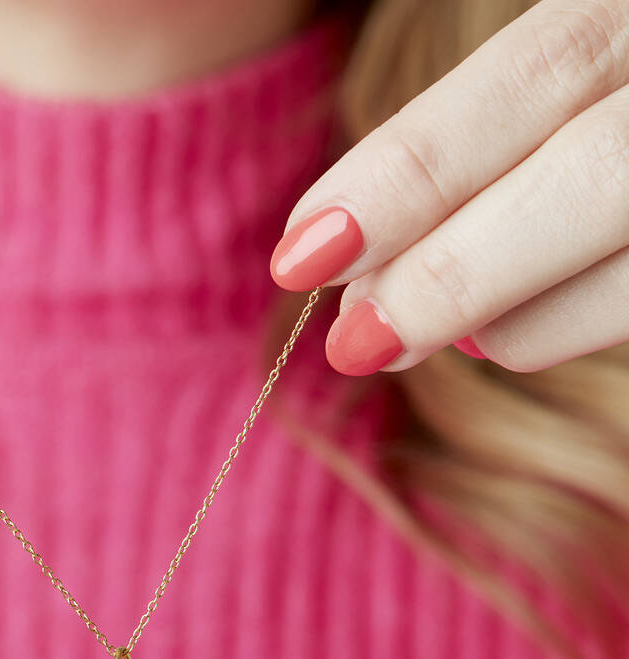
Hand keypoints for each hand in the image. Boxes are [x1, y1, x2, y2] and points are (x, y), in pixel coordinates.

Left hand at [269, 0, 628, 375]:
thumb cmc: (605, 108)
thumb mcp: (573, 82)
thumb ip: (491, 149)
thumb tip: (369, 275)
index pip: (533, 76)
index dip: (410, 171)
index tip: (301, 251)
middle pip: (593, 173)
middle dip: (452, 271)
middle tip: (353, 342)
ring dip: (510, 321)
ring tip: (434, 334)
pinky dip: (567, 326)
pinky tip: (510, 325)